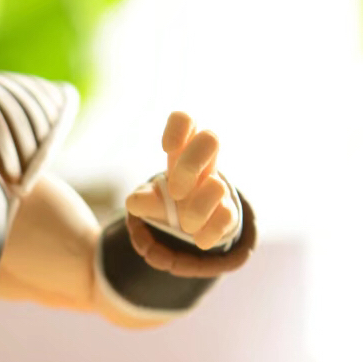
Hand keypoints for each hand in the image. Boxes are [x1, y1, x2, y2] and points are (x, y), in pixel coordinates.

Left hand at [125, 111, 239, 251]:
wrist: (191, 225)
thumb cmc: (169, 200)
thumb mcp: (151, 199)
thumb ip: (143, 200)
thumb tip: (134, 202)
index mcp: (181, 154)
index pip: (186, 121)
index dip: (180, 127)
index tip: (167, 147)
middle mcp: (204, 166)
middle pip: (211, 139)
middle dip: (190, 165)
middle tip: (176, 193)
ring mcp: (218, 188)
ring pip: (218, 185)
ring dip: (197, 209)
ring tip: (184, 225)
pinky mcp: (228, 212)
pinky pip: (227, 217)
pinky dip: (210, 231)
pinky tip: (199, 240)